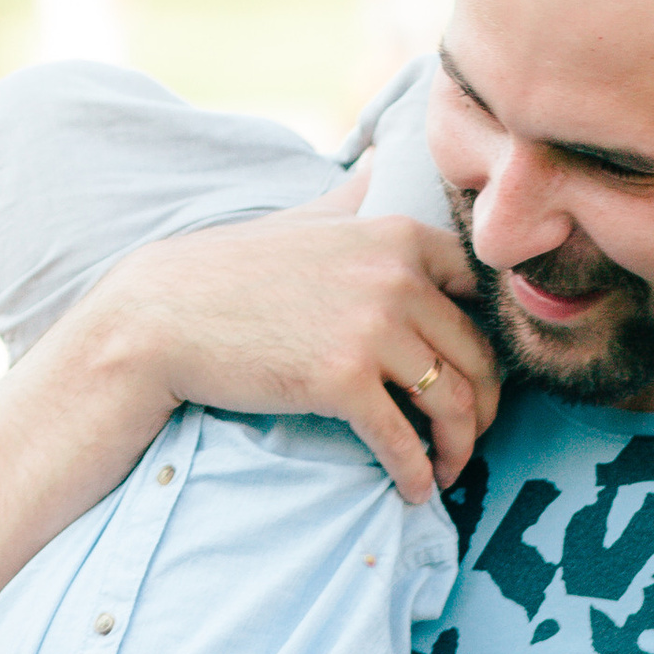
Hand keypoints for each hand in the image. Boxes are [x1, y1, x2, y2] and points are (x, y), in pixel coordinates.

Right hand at [89, 200, 499, 500]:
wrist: (163, 316)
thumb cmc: (229, 273)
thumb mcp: (305, 219)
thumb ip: (353, 198)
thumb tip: (376, 163)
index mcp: (399, 236)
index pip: (480, 294)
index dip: (490, 343)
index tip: (478, 377)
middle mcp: (397, 278)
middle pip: (477, 355)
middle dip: (483, 408)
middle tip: (469, 437)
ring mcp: (372, 329)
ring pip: (451, 401)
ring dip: (458, 447)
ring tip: (446, 471)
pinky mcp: (342, 381)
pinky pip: (402, 438)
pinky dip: (416, 473)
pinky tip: (414, 490)